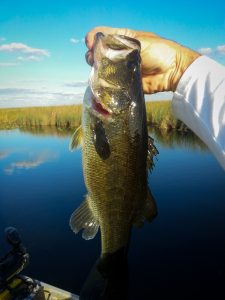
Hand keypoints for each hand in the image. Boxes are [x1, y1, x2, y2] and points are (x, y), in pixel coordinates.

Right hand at [85, 26, 199, 93]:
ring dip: (97, 70)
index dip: (92, 39)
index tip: (91, 44)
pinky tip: (103, 83)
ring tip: (102, 72)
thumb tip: (95, 44)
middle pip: (96, 54)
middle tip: (97, 60)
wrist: (172, 71)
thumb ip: (116, 41)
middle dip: (92, 56)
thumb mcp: (137, 41)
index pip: (99, 36)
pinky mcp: (122, 83)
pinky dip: (103, 84)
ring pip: (100, 69)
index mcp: (121, 39)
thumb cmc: (158, 51)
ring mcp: (119, 69)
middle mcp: (117, 53)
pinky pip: (108, 84)